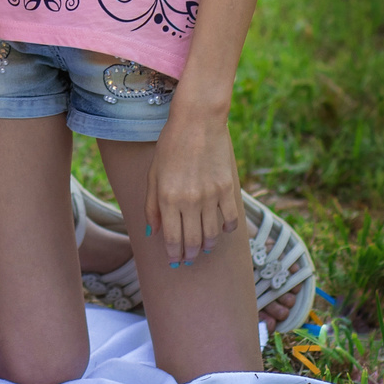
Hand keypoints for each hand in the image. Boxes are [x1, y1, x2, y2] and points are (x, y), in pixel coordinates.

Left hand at [144, 103, 242, 266]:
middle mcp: (189, 201)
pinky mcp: (227, 189)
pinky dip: (227, 229)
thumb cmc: (170, 146)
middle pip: (193, 241)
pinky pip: (231, 219)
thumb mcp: (153, 174)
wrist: (197, 122)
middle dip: (190, 255)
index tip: (174, 262)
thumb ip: (151, 205)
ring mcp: (211, 196)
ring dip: (208, 246)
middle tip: (189, 260)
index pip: (172, 238)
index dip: (173, 254)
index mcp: (168, 198)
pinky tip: (222, 230)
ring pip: (212, 234)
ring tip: (204, 248)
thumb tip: (152, 232)